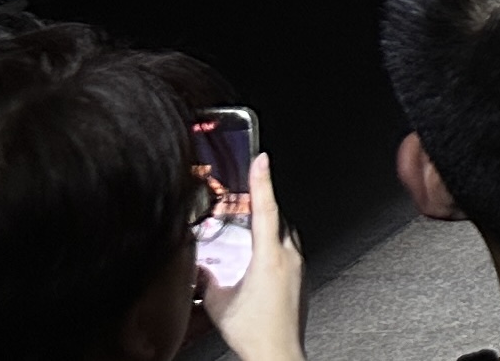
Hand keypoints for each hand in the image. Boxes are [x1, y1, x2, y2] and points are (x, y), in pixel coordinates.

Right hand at [201, 146, 306, 360]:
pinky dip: (274, 248)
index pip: (266, 209)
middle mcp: (289, 258)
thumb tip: (198, 267)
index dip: (262, 182)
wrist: (278, 353)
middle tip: (248, 197)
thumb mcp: (218, 301)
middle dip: (263, 207)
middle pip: (279, 220)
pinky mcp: (301, 280)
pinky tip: (258, 261)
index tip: (262, 159)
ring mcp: (299, 268)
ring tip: (249, 232)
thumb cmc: (253, 331)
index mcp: (269, 257)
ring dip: (269, 230)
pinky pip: (289, 253)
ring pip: (286, 237)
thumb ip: (208, 278)